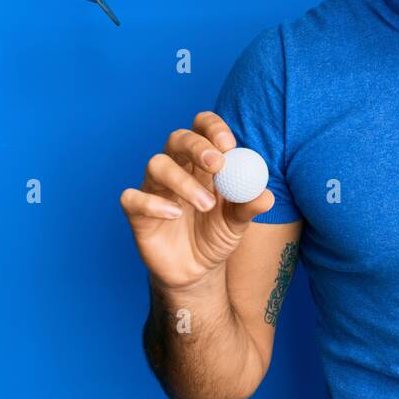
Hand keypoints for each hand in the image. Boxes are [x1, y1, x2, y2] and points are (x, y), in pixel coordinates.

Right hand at [120, 110, 275, 291]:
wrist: (196, 270)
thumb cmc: (216, 235)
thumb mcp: (237, 222)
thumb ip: (249, 206)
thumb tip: (267, 195)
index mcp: (202, 162)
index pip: (202, 128)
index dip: (213, 128)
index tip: (229, 145)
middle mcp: (176, 168)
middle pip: (178, 138)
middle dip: (197, 146)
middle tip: (217, 165)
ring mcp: (154, 188)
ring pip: (156, 164)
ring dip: (183, 181)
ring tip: (207, 205)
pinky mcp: (137, 212)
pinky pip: (132, 197)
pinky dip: (152, 203)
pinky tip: (175, 215)